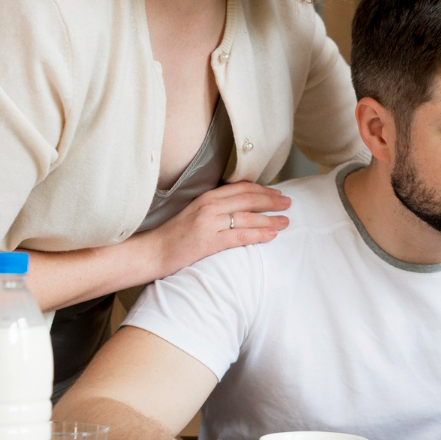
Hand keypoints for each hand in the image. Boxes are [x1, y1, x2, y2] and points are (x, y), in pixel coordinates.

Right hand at [144, 182, 290, 280]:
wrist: (152, 252)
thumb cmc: (174, 236)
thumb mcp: (195, 214)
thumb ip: (215, 208)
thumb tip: (239, 208)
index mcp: (206, 197)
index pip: (240, 188)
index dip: (262, 189)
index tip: (277, 192)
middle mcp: (209, 206)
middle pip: (248, 198)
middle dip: (271, 200)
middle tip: (288, 203)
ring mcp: (209, 223)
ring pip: (247, 217)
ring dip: (270, 218)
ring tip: (286, 220)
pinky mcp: (208, 241)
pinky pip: (240, 236)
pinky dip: (258, 234)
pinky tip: (272, 235)